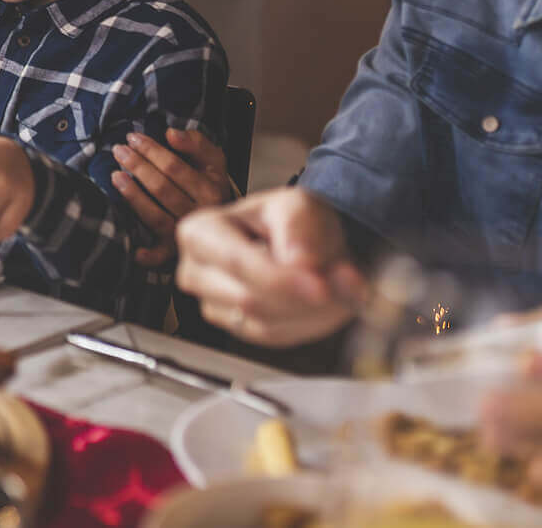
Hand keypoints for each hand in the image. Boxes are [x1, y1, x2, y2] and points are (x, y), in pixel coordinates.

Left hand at [113, 128, 234, 266]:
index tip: (132, 137)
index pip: (175, 167)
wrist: (224, 218)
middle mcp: (200, 212)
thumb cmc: (208, 181)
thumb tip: (171, 135)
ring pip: (156, 216)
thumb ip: (195, 142)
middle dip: (138, 166)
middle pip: (162, 189)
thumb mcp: (211, 158)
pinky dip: (148, 256)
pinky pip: (160, 255)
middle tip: (118, 150)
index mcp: (211, 189)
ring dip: (133, 197)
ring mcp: (185, 232)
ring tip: (115, 176)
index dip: (151, 150)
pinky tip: (135, 251)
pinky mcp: (173, 250)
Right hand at [176, 186, 366, 346]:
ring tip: (340, 288)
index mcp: (200, 232)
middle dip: (302, 298)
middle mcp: (195, 272)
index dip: (279, 279)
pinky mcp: (235, 329)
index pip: (236, 262)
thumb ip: (299, 225)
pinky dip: (309, 324)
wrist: (302, 243)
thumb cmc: (291, 221)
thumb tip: (299, 261)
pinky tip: (324, 304)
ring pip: (264, 324)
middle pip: (248, 299)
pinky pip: (275, 337)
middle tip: (346, 283)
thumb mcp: (298, 204)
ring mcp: (211, 305)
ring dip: (312, 312)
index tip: (321, 287)